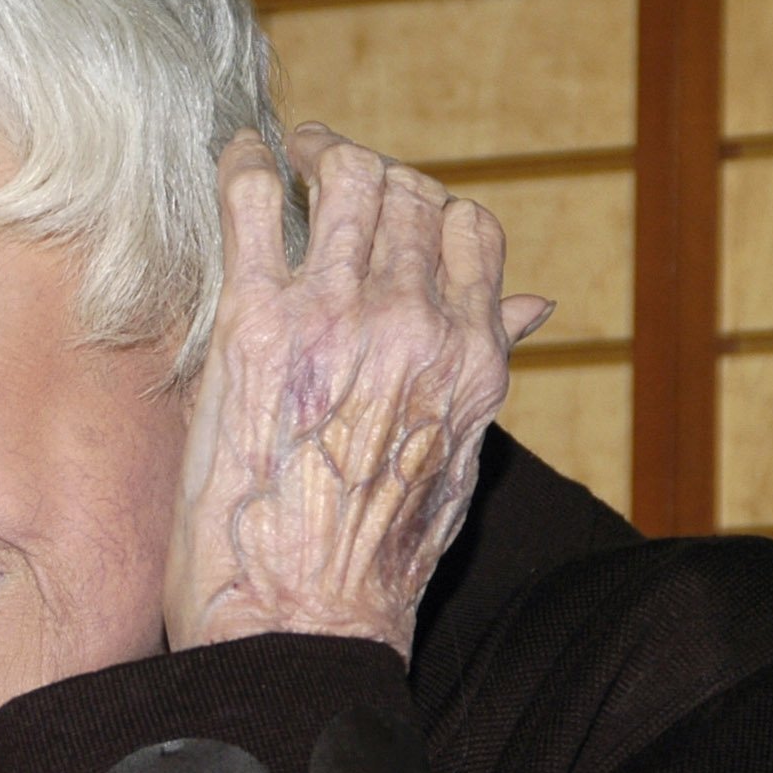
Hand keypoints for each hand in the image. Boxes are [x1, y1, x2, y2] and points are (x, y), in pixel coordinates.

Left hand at [162, 124, 547, 660]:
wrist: (300, 617)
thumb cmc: (369, 560)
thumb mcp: (457, 462)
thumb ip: (484, 372)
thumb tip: (534, 308)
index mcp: (472, 358)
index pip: (469, 231)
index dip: (427, 206)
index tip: (391, 209)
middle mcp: (418, 325)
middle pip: (406, 195)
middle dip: (367, 173)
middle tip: (326, 165)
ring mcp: (339, 317)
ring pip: (346, 182)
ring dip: (316, 155)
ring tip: (290, 155)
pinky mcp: (256, 323)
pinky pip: (256, 201)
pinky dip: (247, 163)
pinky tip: (238, 157)